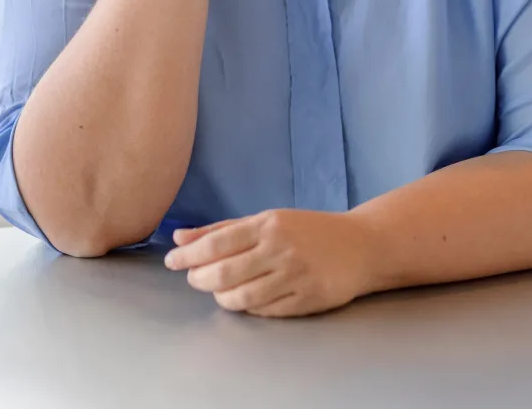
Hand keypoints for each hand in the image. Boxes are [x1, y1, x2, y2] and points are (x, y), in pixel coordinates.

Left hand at [163, 208, 374, 316]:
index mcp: (269, 224)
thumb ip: (223, 229)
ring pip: (240, 297)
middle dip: (199, 279)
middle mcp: (280, 249)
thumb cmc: (308, 230)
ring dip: (220, 297)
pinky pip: (263, 311)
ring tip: (218, 290)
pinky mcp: (306, 300)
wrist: (360, 246)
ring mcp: (294, 277)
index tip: (171, 261)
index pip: (218, 243)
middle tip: (193, 278)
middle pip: (224, 273)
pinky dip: (246, 307)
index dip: (189, 255)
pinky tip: (244, 298)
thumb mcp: (268, 220)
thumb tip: (179, 237)